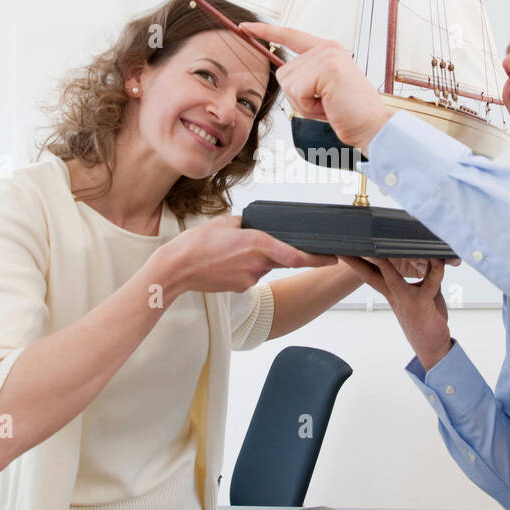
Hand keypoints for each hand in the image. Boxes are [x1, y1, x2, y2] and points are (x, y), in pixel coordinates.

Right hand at [156, 215, 334, 295]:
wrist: (176, 269)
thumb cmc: (197, 243)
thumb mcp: (225, 222)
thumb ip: (247, 224)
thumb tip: (256, 226)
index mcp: (257, 244)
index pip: (296, 255)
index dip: (318, 258)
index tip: (333, 258)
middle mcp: (257, 263)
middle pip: (282, 258)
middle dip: (284, 252)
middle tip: (270, 245)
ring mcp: (249, 278)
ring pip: (265, 266)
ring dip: (258, 258)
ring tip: (232, 250)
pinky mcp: (240, 287)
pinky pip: (251, 274)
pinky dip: (245, 267)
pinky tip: (227, 261)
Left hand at [240, 21, 390, 153]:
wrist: (373, 127)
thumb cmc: (349, 114)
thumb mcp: (324, 89)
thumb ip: (306, 76)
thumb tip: (284, 74)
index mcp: (328, 50)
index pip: (291, 35)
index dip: (266, 31)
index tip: (245, 26)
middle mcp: (327, 48)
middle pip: (284, 72)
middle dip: (298, 97)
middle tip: (325, 104)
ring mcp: (328, 56)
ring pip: (288, 83)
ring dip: (303, 103)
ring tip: (329, 106)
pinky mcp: (327, 68)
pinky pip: (297, 91)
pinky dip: (308, 107)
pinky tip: (329, 107)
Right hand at [342, 255, 452, 371]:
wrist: (432, 347)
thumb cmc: (426, 319)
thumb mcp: (423, 292)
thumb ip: (425, 274)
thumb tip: (430, 255)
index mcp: (391, 291)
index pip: (370, 273)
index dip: (356, 261)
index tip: (344, 250)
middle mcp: (394, 294)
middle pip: (370, 273)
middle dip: (355, 260)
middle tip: (343, 247)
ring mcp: (405, 298)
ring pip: (390, 275)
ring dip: (384, 260)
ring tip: (380, 244)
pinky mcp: (421, 303)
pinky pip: (429, 283)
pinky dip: (435, 270)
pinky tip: (438, 259)